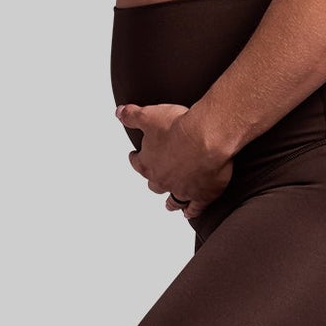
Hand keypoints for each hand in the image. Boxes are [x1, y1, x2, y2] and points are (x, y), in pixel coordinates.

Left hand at [115, 102, 232, 220]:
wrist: (206, 137)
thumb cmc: (179, 128)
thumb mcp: (150, 116)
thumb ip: (132, 115)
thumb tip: (119, 113)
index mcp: (148, 163)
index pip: (137, 163)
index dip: (136, 159)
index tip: (136, 156)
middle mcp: (163, 180)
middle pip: (155, 185)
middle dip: (155, 182)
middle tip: (157, 178)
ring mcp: (182, 190)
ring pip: (173, 201)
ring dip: (171, 202)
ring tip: (170, 204)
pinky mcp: (202, 195)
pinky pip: (195, 208)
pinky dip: (192, 211)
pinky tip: (189, 212)